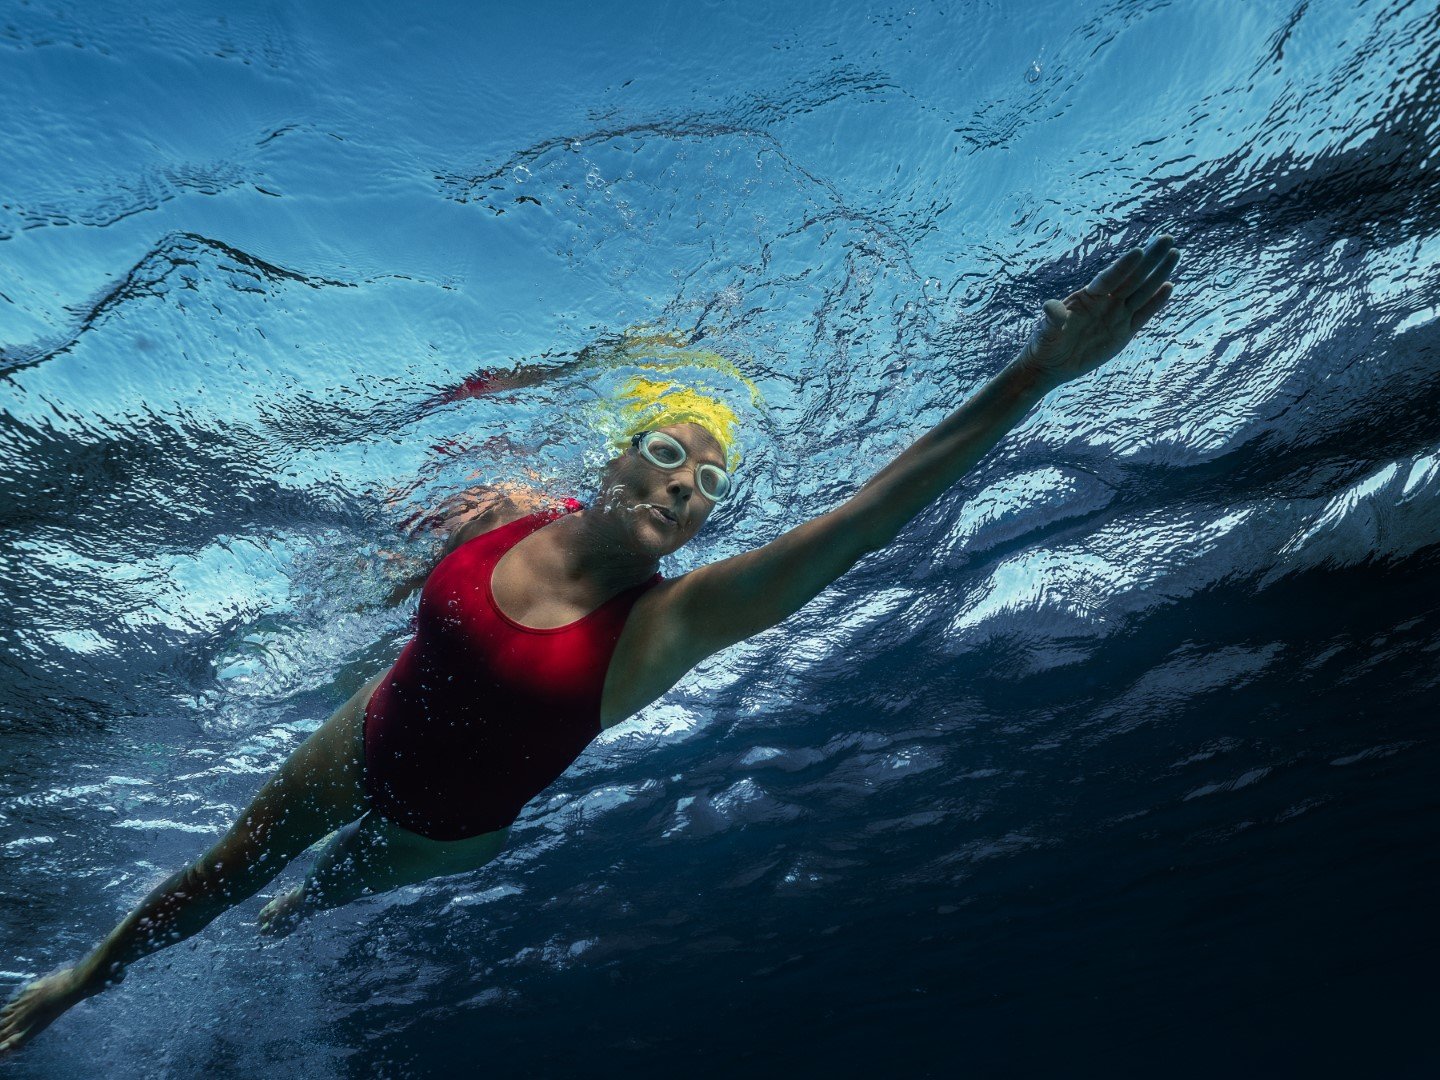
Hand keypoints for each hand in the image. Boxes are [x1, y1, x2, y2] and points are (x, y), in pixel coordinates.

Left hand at [1017, 235, 1179, 388]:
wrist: (1051, 365)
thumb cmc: (1044, 344)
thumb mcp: (1045, 332)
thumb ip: (1051, 320)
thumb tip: (1051, 309)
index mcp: (1087, 297)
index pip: (1109, 279)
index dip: (1123, 266)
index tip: (1139, 251)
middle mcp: (1105, 302)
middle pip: (1131, 278)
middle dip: (1149, 259)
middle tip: (1167, 239)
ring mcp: (1116, 316)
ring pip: (1142, 292)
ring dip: (1158, 274)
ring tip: (1174, 253)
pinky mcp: (1124, 332)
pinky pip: (1143, 314)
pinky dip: (1156, 301)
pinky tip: (1169, 285)